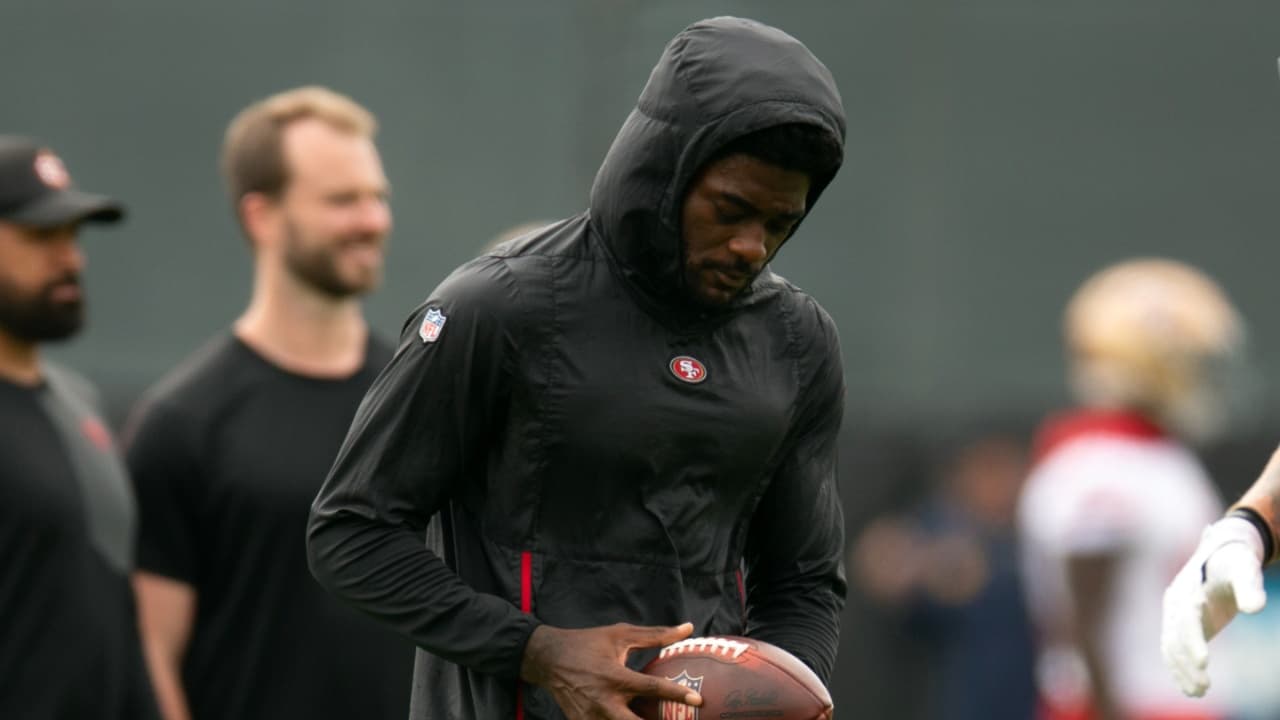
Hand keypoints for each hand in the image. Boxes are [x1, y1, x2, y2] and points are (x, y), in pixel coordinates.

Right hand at [520, 621, 702, 718]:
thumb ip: (655, 635)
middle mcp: (604, 702)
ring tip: (660, 717)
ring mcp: (591, 718)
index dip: (677, 694)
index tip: (698, 699)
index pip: (651, 689)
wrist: (547, 659)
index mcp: (614, 677)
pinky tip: (634, 718)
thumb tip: (687, 628)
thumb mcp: (620, 634)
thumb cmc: (587, 643)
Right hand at [1161, 516, 1266, 696]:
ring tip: (1199, 693)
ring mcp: (1174, 616)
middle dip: (1187, 663)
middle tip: (1205, 687)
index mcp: (1186, 589)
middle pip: (1174, 637)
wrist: (1219, 555)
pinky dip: (1178, 670)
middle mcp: (1174, 603)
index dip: (1192, 639)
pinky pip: (1173, 651)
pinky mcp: (1180, 627)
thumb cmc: (1233, 562)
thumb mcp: (1244, 569)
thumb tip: (1256, 608)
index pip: (1185, 617)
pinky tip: (1189, 689)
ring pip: (1171, 647)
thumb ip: (1249, 586)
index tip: (1204, 662)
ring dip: (1182, 671)